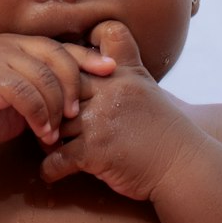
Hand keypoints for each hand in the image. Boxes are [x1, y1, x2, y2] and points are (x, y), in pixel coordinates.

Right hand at [0, 33, 115, 157]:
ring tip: (55, 132)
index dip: (88, 57)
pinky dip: (40, 117)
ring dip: (56, 109)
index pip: (61, 46)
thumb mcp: (24, 97)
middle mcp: (8, 44)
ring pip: (44, 77)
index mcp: (18, 44)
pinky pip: (27, 94)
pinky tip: (43, 134)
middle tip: (77, 113)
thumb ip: (46, 88)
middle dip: (74, 85)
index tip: (111, 71)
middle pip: (58, 56)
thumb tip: (85, 93)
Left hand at [39, 21, 204, 199]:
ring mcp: (101, 120)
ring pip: (53, 123)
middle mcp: (109, 92)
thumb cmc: (163, 130)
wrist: (184, 166)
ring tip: (44, 145)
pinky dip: (49, 169)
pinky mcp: (96, 151)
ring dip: (44, 138)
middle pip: (59, 86)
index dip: (66, 56)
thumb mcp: (146, 89)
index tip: (53, 72)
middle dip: (46, 102)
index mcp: (121, 74)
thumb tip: (95, 61)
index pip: (84, 49)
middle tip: (38, 115)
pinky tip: (50, 173)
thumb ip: (121, 72)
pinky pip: (57, 159)